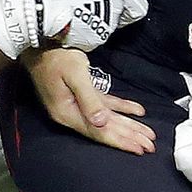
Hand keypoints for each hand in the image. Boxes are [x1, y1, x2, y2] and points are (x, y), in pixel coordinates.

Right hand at [24, 48, 155, 155]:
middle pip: (104, 129)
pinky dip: (121, 108)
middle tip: (150, 147)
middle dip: (129, 137)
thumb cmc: (56, 56)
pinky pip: (104, 105)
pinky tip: (136, 111)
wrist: (40, 43)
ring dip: (128, 125)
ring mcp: (76, 105)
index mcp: (68, 112)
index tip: (139, 149)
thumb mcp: (75, 74)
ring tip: (147, 134)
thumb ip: (89, 98)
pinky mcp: (81, 94)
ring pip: (107, 119)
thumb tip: (101, 123)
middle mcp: (72, 113)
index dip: (120, 140)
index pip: (99, 132)